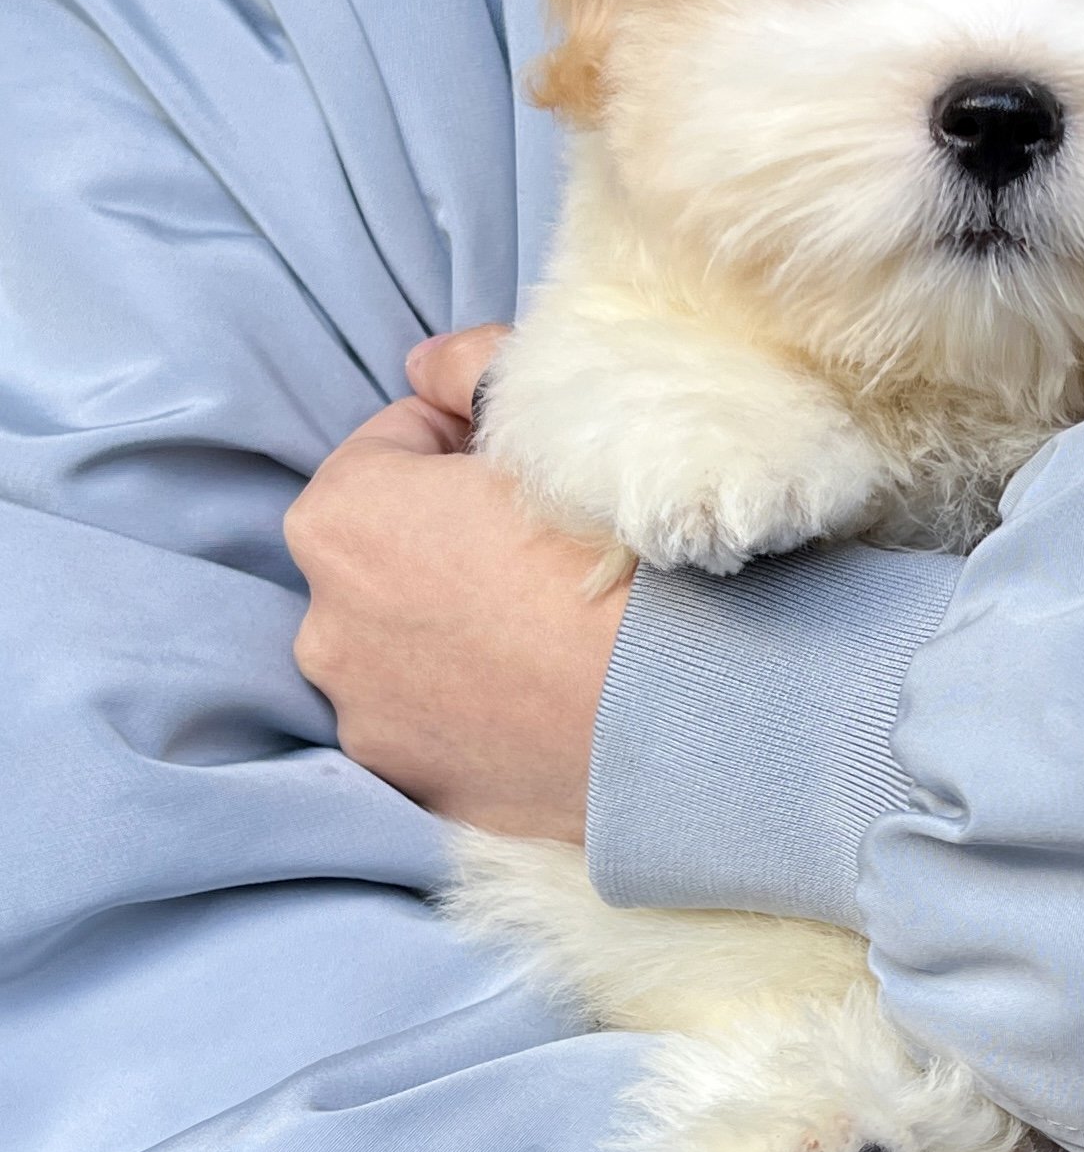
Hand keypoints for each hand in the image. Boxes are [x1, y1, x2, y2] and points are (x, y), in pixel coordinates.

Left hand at [285, 328, 625, 840]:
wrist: (689, 705)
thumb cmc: (624, 551)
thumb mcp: (557, 417)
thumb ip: (472, 369)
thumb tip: (430, 366)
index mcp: (342, 517)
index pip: (399, 443)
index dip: (474, 447)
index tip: (537, 472)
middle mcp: (326, 624)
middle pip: (390, 553)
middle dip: (447, 543)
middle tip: (546, 553)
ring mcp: (367, 717)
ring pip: (408, 643)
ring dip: (456, 629)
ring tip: (550, 630)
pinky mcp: (417, 785)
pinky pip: (437, 722)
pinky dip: (476, 705)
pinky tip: (545, 693)